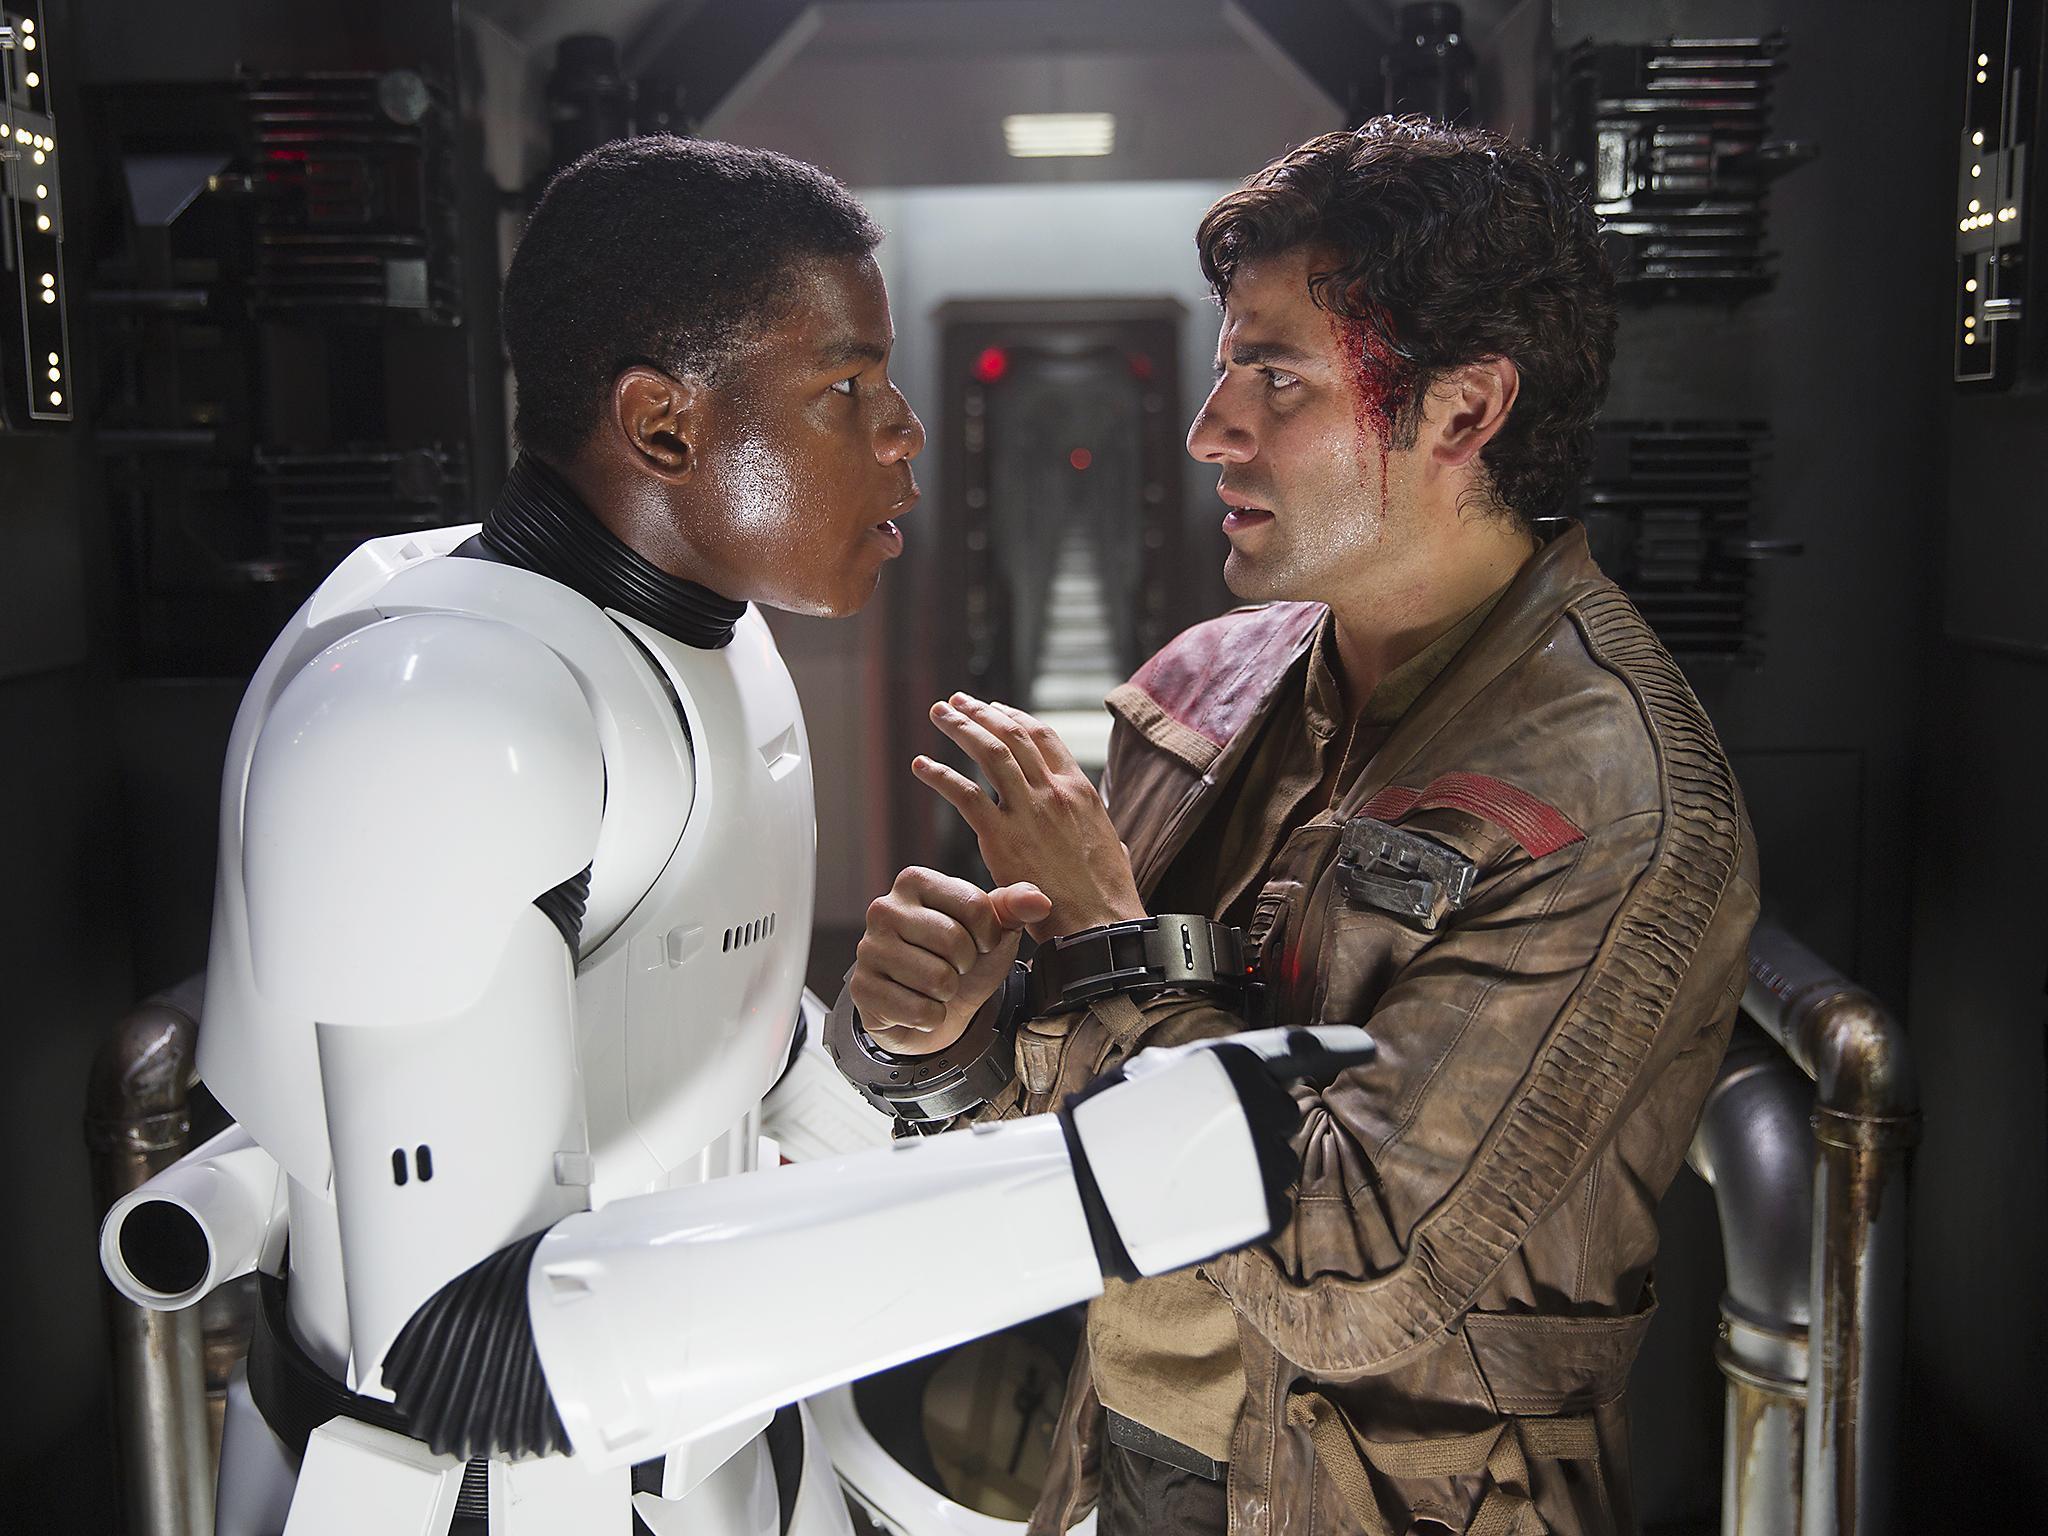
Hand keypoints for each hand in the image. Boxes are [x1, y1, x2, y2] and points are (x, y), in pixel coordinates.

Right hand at [850, 866, 1051, 1055]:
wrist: (934, 1008)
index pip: (974, 906)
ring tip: (936, 986)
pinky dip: (930, 1018)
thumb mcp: (993, 930)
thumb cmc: (962, 961)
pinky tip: (919, 1005)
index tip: (980, 943)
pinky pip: (919, 1011)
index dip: (989, 934)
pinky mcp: (862, 989)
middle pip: (954, 942)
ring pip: (937, 979)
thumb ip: (1015, 907)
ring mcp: (869, 949)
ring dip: (947, 993)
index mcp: (915, 882)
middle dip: (966, 965)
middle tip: (954, 968)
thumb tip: (1039, 900)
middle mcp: (884, 909)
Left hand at [916, 693, 1145, 939]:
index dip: (1015, 718)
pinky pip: (964, 794)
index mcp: (1079, 790)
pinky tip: (921, 767)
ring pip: (989, 752)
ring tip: (939, 713)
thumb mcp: (1113, 848)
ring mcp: (1028, 810)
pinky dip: (940, 776)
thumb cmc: (1107, 896)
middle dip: (982, 712)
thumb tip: (1107, 835)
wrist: (1100, 925)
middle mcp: (1054, 791)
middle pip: (1013, 735)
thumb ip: (1100, 832)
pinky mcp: (1002, 836)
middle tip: (957, 701)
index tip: (995, 708)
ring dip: (960, 727)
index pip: (1044, 737)